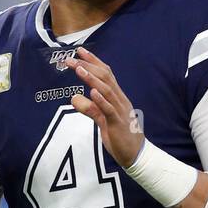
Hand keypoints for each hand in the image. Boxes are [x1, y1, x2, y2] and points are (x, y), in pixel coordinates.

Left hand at [65, 47, 143, 167]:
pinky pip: (109, 110)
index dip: (93, 61)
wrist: (136, 156)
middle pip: (105, 78)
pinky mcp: (118, 124)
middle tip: (71, 59)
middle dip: (88, 66)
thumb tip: (74, 98)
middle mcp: (120, 101)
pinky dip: (101, 100)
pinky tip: (92, 92)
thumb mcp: (102, 121)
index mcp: (118, 98)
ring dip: (92, 79)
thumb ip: (90, 109)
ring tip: (79, 69)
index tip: (80, 51)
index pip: (106, 74)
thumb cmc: (120, 138)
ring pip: (107, 91)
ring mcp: (120, 111)